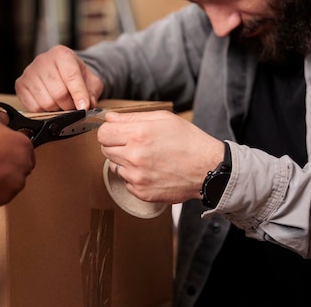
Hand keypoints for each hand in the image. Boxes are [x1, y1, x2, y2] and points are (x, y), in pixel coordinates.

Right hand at [0, 110, 35, 207]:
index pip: (26, 149)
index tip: (2, 151)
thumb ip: (2, 117)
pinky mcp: (3, 199)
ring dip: (0, 178)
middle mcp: (24, 166)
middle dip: (7, 164)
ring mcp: (15, 185)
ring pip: (10, 182)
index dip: (12, 150)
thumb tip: (5, 118)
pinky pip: (0, 195)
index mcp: (24, 145)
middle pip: (20, 167)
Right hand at [15, 45, 103, 110]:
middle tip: (73, 106)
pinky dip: (45, 111)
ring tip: (61, 104)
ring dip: (57, 109)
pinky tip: (49, 103)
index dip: (79, 95)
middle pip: (58, 92)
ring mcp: (29, 72)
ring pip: (46, 102)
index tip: (84, 107)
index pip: (71, 77)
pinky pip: (34, 107)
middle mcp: (43, 60)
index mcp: (62, 54)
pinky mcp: (20, 84)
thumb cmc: (75, 75)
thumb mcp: (90, 80)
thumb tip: (88, 105)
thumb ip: (92, 92)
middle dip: (69, 105)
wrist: (59, 70)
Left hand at [97, 110, 223, 203]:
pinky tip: (150, 171)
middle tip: (134, 144)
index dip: (109, 131)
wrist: (207, 169)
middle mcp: (134, 156)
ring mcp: (137, 177)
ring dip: (124, 161)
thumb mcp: (163, 119)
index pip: (102, 134)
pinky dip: (134, 177)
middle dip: (115, 145)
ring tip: (145, 158)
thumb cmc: (188, 141)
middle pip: (105, 150)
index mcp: (138, 134)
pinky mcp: (141, 192)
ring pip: (114, 166)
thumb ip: (132, 117)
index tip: (115, 132)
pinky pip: (126, 182)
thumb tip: (109, 118)